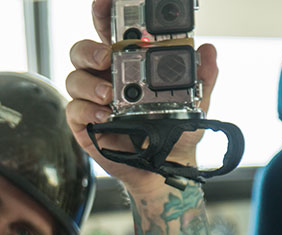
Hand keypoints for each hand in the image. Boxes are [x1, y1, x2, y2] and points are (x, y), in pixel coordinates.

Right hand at [65, 0, 218, 194]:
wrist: (161, 170)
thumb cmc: (172, 135)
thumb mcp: (195, 105)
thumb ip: (201, 79)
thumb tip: (206, 53)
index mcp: (129, 63)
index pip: (111, 30)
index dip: (104, 12)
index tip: (105, 0)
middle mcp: (106, 77)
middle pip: (82, 50)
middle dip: (90, 49)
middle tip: (107, 57)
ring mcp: (92, 99)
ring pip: (74, 78)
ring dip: (90, 84)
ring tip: (110, 97)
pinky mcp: (84, 123)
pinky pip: (74, 110)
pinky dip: (88, 110)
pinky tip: (105, 116)